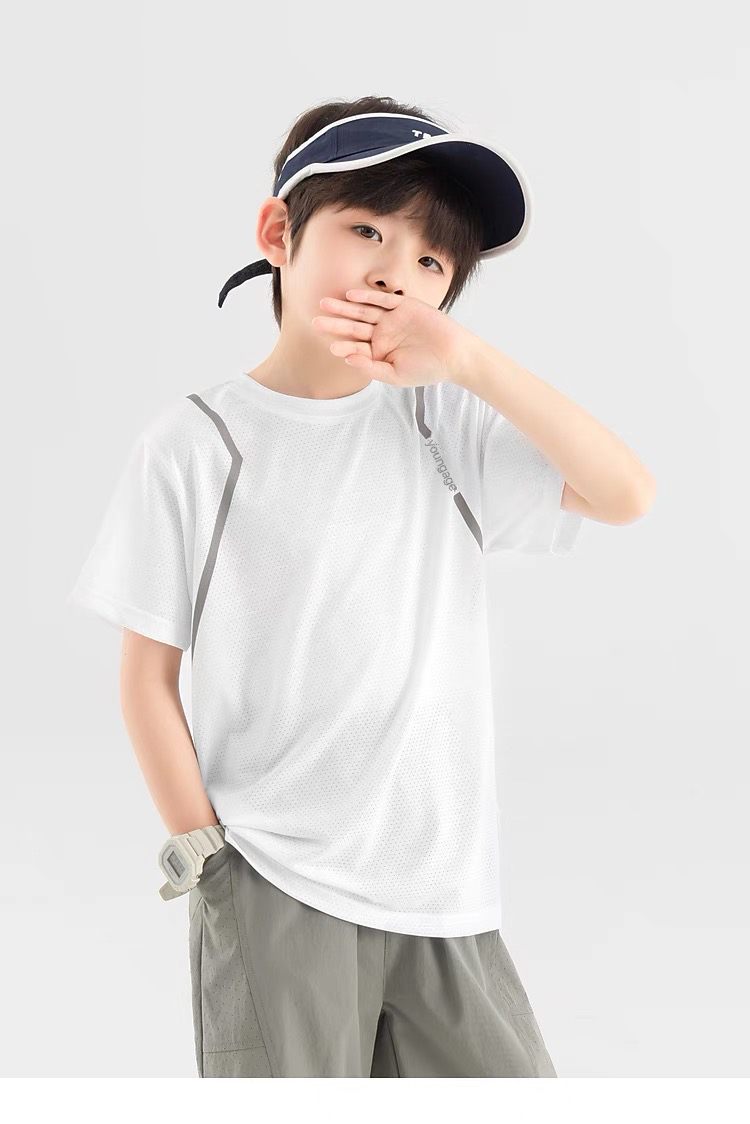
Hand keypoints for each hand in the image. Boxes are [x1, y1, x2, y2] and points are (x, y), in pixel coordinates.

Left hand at [311, 289, 473, 387]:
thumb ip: (371, 368)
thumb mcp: (396, 375)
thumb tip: (347, 359)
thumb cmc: (427, 369)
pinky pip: (382, 300)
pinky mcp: (404, 306)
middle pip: (353, 327)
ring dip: (344, 308)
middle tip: (315, 321)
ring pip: (363, 312)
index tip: (330, 346)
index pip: (355, 347)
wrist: (454, 355)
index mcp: (379, 352)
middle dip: (335, 324)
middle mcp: (382, 334)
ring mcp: (392, 319)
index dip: (342, 345)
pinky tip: (352, 296)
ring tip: (325, 304)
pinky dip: (368, 298)